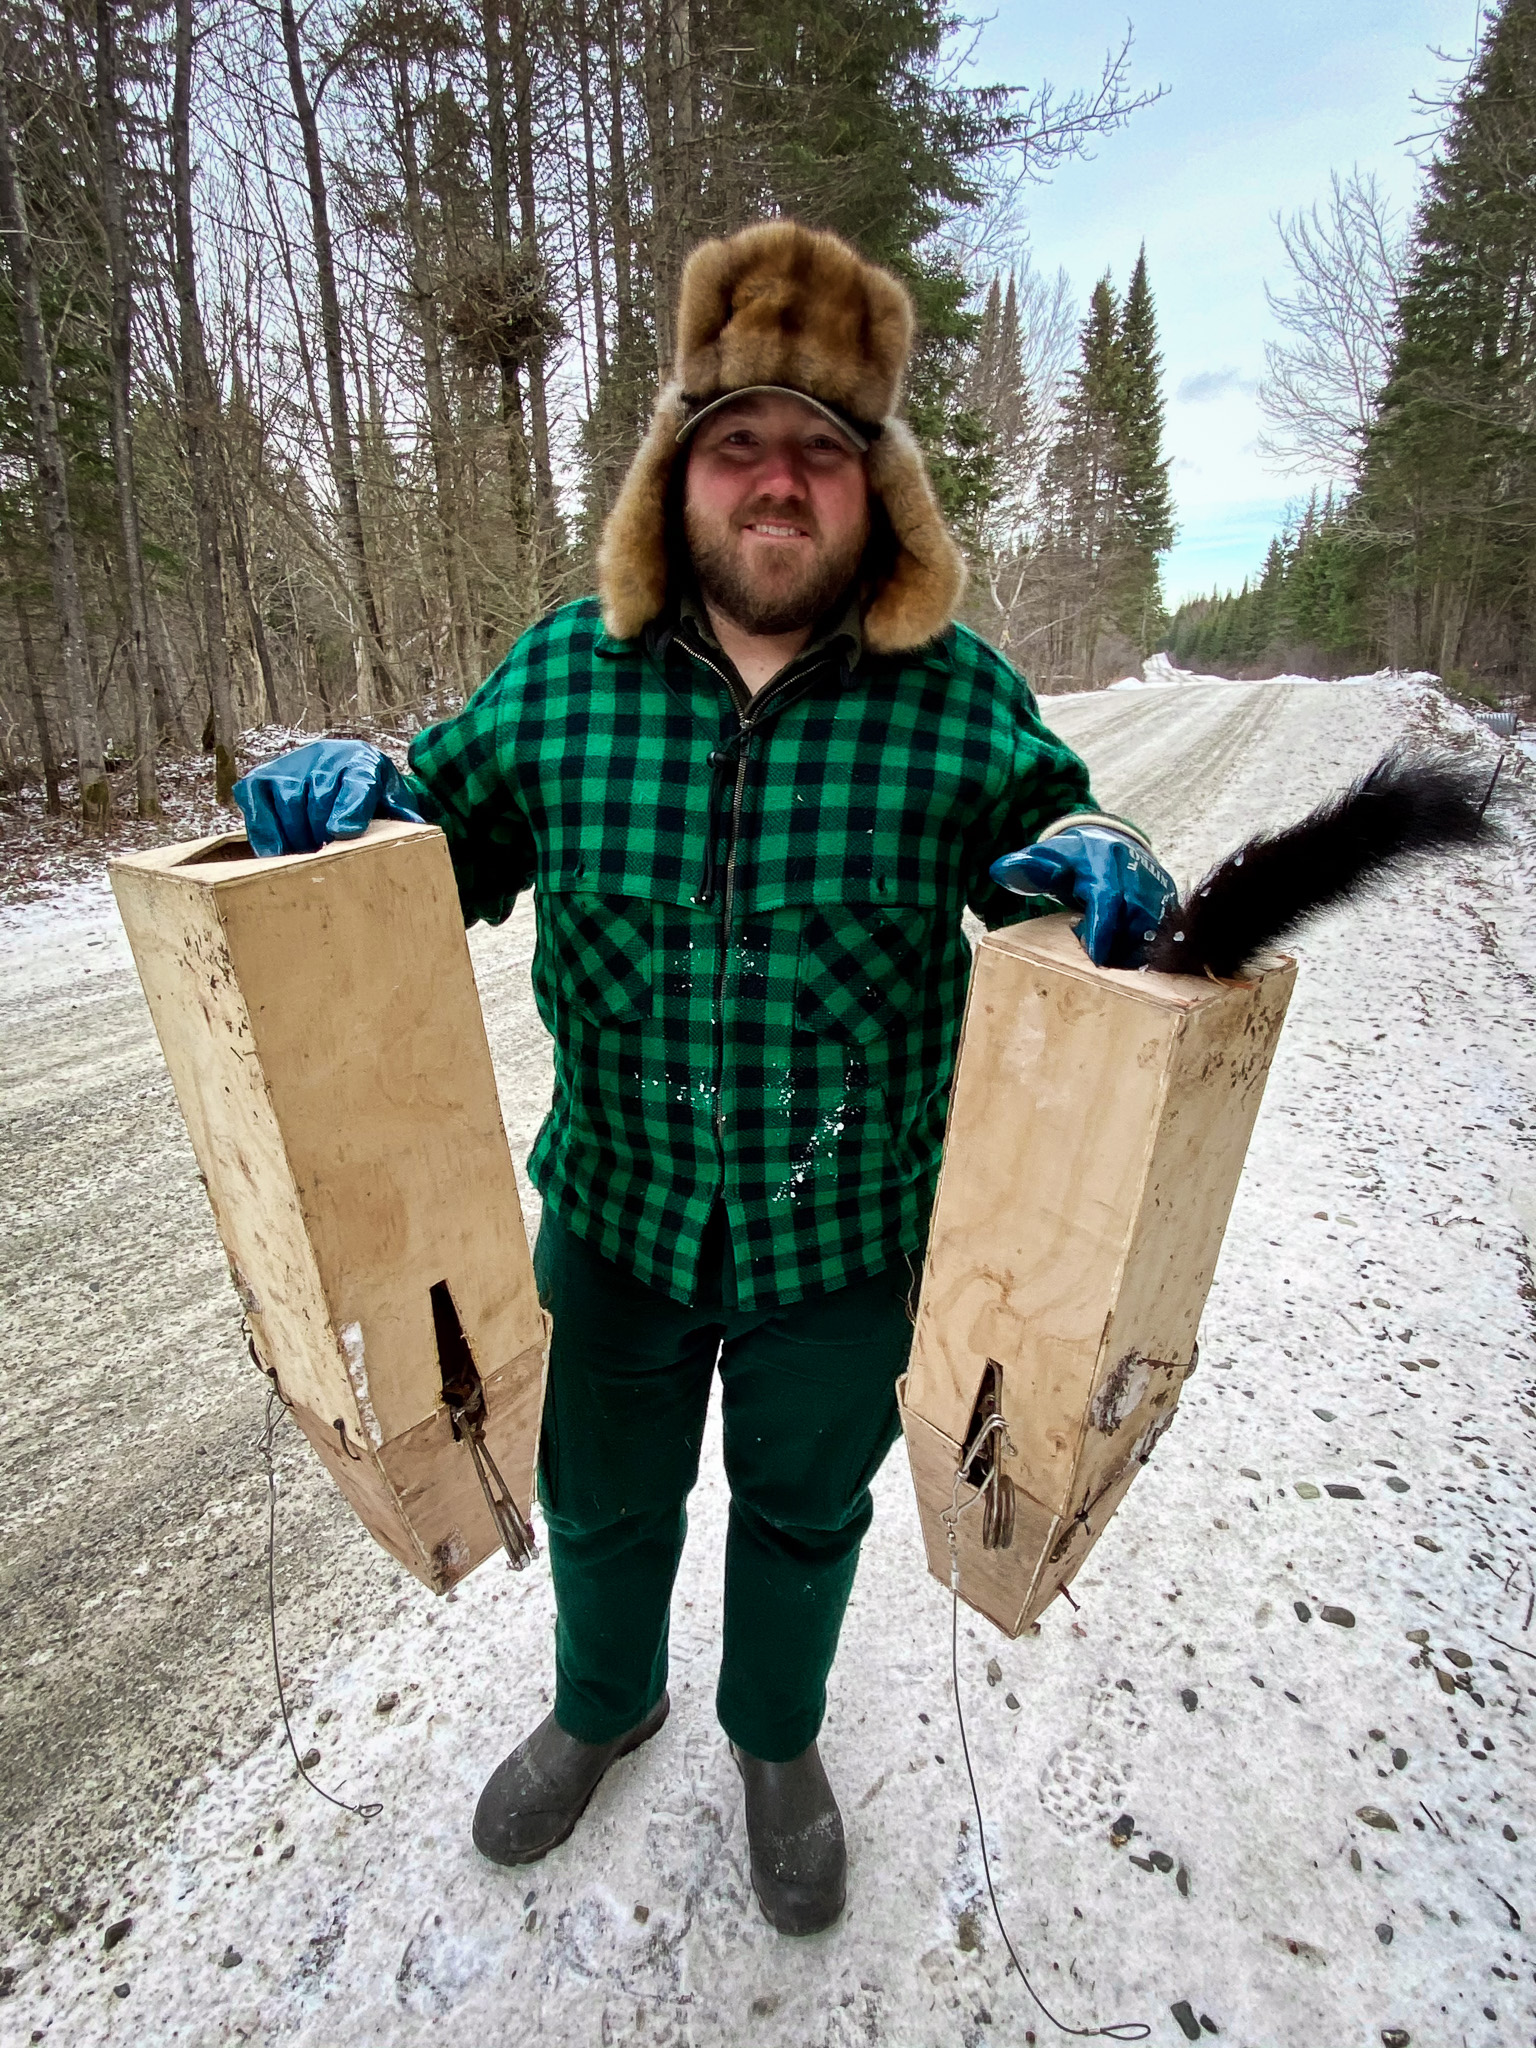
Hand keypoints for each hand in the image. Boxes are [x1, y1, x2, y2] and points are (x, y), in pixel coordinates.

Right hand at [233, 739, 423, 857]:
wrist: (349, 776)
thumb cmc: (375, 802)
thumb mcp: (396, 810)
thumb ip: (403, 821)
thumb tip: (417, 833)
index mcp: (367, 764)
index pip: (360, 783)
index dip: (350, 807)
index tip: (341, 833)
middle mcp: (326, 756)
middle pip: (320, 797)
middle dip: (322, 834)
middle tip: (327, 858)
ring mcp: (292, 764)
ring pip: (288, 801)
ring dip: (297, 835)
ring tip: (308, 856)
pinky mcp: (262, 778)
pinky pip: (256, 801)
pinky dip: (264, 829)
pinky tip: (275, 853)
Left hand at [990, 825, 1176, 968]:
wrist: (1109, 843)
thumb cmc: (1072, 857)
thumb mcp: (1046, 857)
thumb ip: (1025, 867)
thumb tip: (999, 870)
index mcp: (1105, 862)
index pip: (1107, 898)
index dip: (1102, 930)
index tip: (1094, 960)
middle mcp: (1137, 874)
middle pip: (1135, 919)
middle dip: (1119, 950)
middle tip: (1099, 976)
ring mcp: (1156, 888)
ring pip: (1153, 931)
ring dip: (1134, 955)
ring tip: (1113, 974)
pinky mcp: (1168, 902)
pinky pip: (1165, 935)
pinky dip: (1147, 954)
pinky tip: (1128, 968)